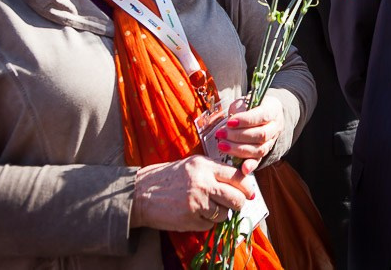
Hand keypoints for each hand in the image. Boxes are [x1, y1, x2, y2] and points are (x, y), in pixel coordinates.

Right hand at [131, 155, 255, 230]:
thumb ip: (214, 171)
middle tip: (236, 204)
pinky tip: (196, 214)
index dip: (247, 186)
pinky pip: (209, 224)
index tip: (250, 192)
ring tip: (209, 208)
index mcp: (205, 166)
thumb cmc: (168, 178)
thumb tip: (239, 183)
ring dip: (221, 214)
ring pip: (224, 213)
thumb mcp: (192, 165)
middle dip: (239, 203)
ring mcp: (196, 202)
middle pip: (236, 197)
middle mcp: (203, 183)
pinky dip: (206, 222)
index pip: (237, 176)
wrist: (140, 193)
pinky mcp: (189, 219)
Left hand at [216, 96, 284, 175]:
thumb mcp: (246, 101)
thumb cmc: (251, 106)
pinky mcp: (264, 152)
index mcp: (273, 109)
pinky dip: (251, 165)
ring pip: (259, 149)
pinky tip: (243, 169)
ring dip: (238, 149)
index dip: (245, 121)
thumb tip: (230, 123)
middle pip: (261, 135)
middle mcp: (275, 126)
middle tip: (221, 134)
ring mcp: (272, 141)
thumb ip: (240, 109)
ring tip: (222, 145)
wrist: (262, 113)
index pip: (262, 116)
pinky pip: (259, 160)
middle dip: (238, 136)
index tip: (229, 122)